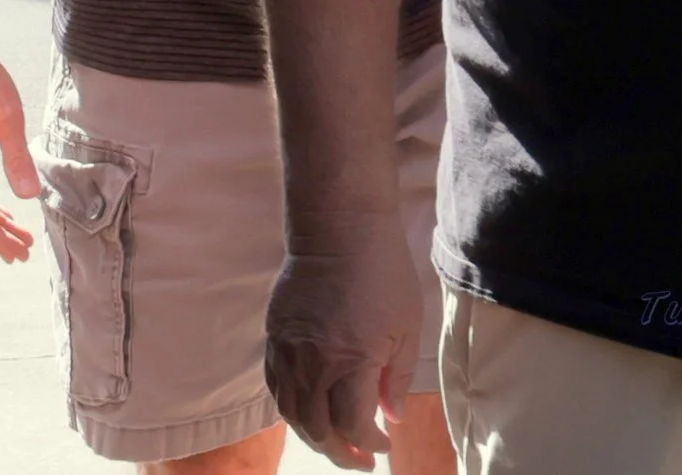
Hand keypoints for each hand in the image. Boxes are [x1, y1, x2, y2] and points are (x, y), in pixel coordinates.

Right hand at [264, 212, 422, 470]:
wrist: (338, 229)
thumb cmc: (382, 271)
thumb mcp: (406, 325)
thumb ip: (398, 376)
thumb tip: (390, 416)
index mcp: (353, 361)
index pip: (353, 424)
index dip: (369, 442)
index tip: (384, 442)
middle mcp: (314, 364)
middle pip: (319, 430)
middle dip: (341, 453)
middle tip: (360, 459)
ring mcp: (289, 352)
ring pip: (292, 414)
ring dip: (314, 437)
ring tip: (335, 444)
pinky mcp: (274, 338)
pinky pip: (276, 388)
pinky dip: (291, 410)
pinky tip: (308, 413)